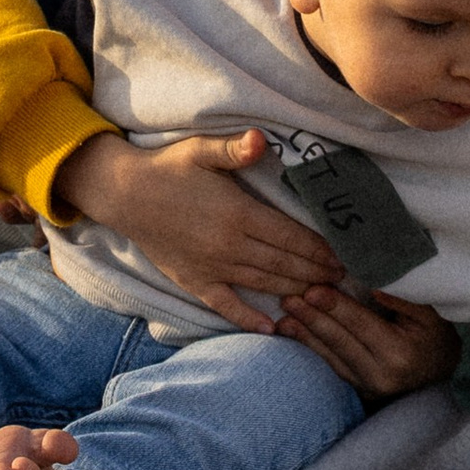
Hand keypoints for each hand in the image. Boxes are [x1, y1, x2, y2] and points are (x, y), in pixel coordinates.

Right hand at [53, 128, 340, 331]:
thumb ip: (234, 149)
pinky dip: (249, 319)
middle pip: (284, 263)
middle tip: (344, 279)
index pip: (290, 236)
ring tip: (322, 296)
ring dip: (296, 291)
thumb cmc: (168, 168)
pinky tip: (270, 329)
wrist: (124, 194)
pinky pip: (226, 305)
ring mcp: (213, 267)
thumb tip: (261, 140)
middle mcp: (229, 245)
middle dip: (317, 272)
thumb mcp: (201, 150)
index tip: (344, 255)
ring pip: (264, 283)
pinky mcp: (195, 281)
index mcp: (238, 213)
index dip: (319, 248)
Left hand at [273, 285, 459, 401]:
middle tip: (288, 298)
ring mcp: (369, 386)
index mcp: (399, 354)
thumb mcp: (430, 313)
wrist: (446, 370)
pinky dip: (313, 348)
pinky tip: (295, 332)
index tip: (313, 289)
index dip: (336, 307)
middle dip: (312, 319)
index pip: (360, 325)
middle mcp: (382, 375)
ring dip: (305, 334)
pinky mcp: (360, 389)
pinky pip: (332, 365)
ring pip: (331, 356)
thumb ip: (402, 298)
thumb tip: (371, 284)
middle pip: (340, 342)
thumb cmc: (437, 334)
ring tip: (284, 315)